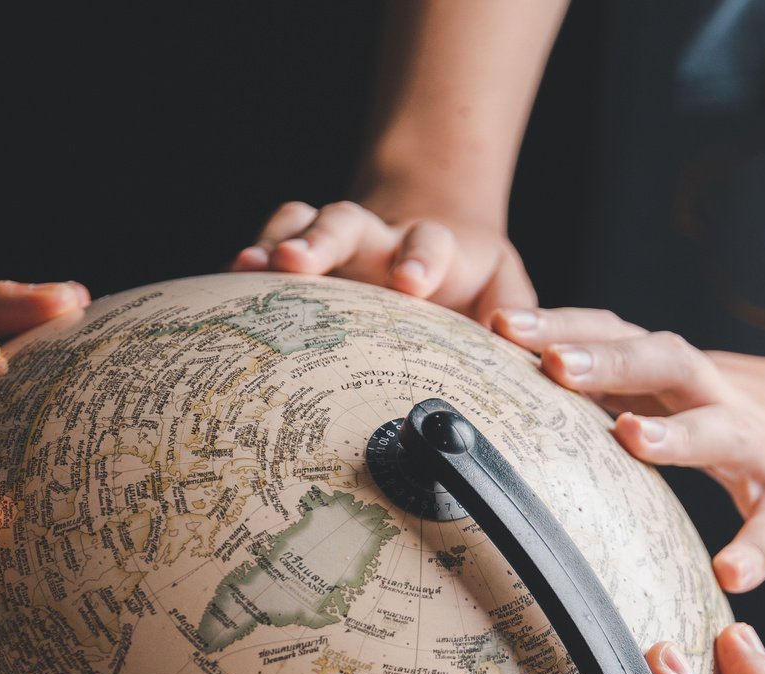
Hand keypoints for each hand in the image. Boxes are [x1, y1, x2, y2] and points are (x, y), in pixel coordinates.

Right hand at [232, 199, 534, 321]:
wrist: (431, 250)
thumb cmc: (471, 291)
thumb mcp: (506, 301)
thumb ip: (518, 324)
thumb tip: (533, 360)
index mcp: (433, 250)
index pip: (427, 245)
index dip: (419, 259)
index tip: (412, 282)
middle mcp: (378, 238)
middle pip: (348, 223)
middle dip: (324, 241)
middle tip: (299, 263)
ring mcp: (336, 244)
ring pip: (303, 224)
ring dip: (278, 244)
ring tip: (252, 267)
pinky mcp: (303, 254)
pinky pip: (273, 240)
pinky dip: (253, 256)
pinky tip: (231, 276)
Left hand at [489, 308, 764, 591]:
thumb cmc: (752, 416)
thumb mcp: (683, 392)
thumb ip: (617, 388)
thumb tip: (519, 384)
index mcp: (683, 376)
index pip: (617, 335)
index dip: (562, 325)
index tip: (498, 322)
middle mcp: (722, 397)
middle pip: (664, 361)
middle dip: (607, 359)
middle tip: (550, 361)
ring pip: (721, 429)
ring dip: (677, 434)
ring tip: (630, 441)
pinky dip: (757, 547)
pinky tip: (731, 572)